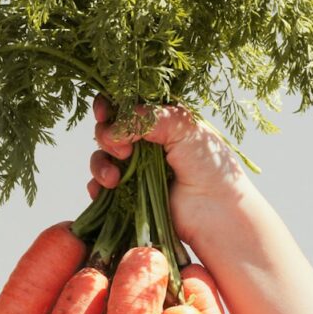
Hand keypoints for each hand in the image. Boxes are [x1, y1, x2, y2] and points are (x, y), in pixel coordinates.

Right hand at [88, 96, 246, 249]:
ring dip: (100, 164)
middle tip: (124, 152)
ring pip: (100, 157)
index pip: (123, 103)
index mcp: (158, 119)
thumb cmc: (209, 164)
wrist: (216, 210)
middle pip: (106, 128)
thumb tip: (112, 129)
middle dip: (106, 136)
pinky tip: (108, 190)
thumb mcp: (183, 127)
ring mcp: (134, 168)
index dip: (108, 106)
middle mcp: (144, 141)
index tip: (104, 115)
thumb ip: (145, 118)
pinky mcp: (128, 193)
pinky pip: (99, 186)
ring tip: (115, 179)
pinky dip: (96, 186)